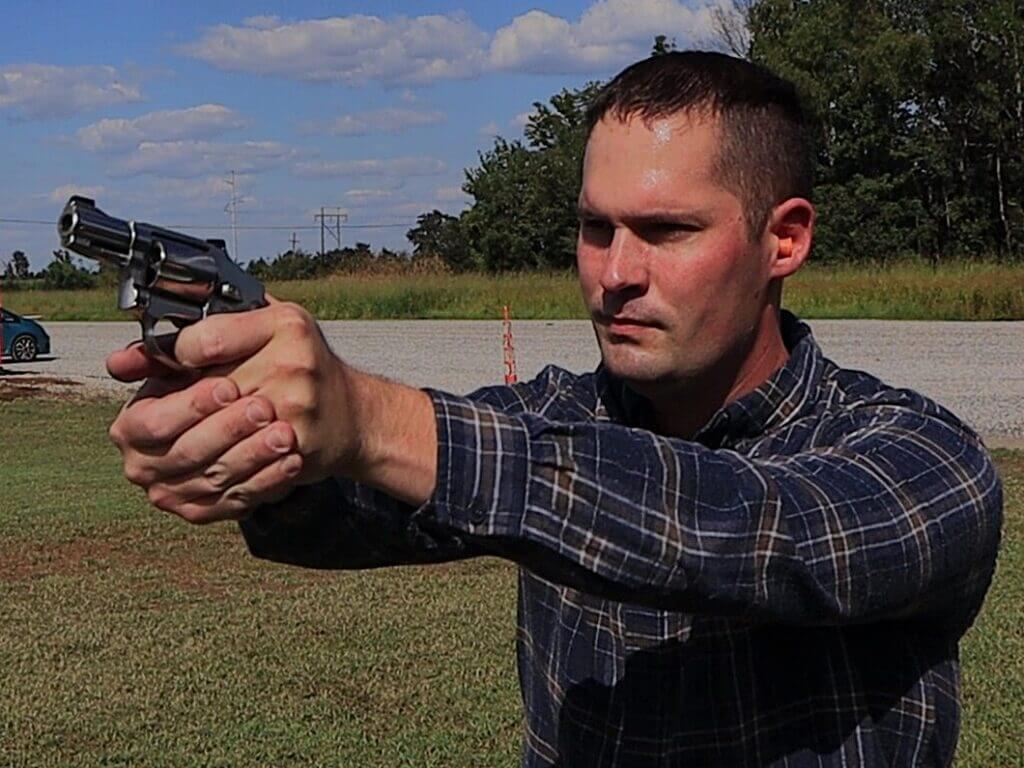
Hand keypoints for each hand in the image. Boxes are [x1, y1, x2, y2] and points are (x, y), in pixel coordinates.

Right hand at [107, 344, 303, 522]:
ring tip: (285, 434)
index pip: (155, 422)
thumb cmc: (214, 384)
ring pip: (216, 479)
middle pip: (187, 453)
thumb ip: (169, 352)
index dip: (191, 406)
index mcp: (131, 427)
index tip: (228, 387)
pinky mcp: (206, 511)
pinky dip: (268, 480)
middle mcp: (145, 466)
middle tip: (263, 408)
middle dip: (228, 430)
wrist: (247, 417)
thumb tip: (120, 361)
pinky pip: (238, 500)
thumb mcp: (192, 360)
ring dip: (253, 456)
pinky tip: (291, 460)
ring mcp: (175, 494)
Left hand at [108, 300, 436, 522]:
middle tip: (172, 421)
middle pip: (205, 397)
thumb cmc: (301, 367)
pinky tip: (200, 476)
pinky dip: (210, 482)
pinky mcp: (300, 452)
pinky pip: (241, 474)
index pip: (203, 341)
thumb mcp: (260, 332)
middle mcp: (294, 365)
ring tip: (180, 453)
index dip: (176, 359)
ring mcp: (299, 412)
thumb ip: (198, 336)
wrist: (355, 416)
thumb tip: (120, 361)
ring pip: (215, 443)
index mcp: (285, 326)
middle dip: (180, 413)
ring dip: (188, 453)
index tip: (175, 368)